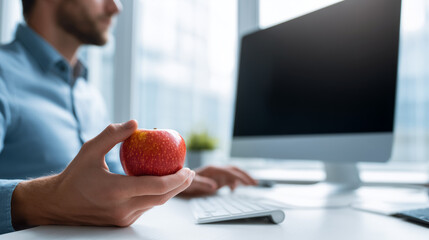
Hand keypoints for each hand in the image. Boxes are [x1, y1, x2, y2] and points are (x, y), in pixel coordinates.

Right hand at [11, 120, 194, 228]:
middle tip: (190, 173)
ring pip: (155, 205)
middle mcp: (121, 208)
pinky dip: (157, 196)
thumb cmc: (74, 175)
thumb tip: (135, 122)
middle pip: (161, 199)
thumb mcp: (90, 150)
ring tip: (181, 177)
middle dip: (181, 186)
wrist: (58, 204)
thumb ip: (113, 135)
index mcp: (115, 191)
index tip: (188, 169)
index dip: (176, 179)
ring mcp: (123, 218)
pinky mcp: (122, 222)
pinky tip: (162, 184)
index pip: (155, 187)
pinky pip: (146, 208)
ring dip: (171, 192)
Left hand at [178, 165, 257, 197]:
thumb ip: (202, 183)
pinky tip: (234, 190)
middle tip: (254, 183)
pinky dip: (235, 183)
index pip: (230, 172)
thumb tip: (215, 186)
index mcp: (212, 169)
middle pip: (235, 170)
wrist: (179, 180)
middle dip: (245, 176)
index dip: (239, 177)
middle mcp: (217, 169)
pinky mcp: (216, 178)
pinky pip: (229, 179)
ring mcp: (217, 174)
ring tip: (252, 184)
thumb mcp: (192, 183)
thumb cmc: (185, 181)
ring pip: (234, 173)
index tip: (248, 182)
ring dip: (243, 178)